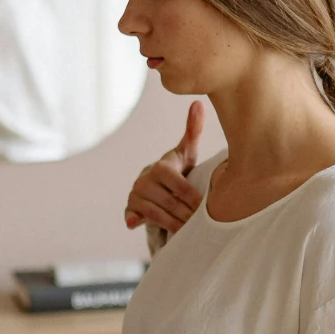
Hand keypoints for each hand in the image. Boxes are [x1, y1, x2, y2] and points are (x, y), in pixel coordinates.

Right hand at [123, 101, 206, 232]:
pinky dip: (133, 219)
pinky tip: (136, 223)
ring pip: (154, 212)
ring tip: (185, 230)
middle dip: (184, 213)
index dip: (191, 196)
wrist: (158, 184)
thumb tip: (198, 103)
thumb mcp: (186, 151)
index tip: (204, 206)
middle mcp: (145, 180)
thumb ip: (193, 130)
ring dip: (170, 223)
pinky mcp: (130, 208)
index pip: (178, 184)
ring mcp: (136, 194)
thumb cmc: (177, 168)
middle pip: (168, 201)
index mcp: (161, 167)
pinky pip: (132, 216)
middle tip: (199, 223)